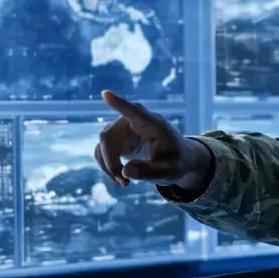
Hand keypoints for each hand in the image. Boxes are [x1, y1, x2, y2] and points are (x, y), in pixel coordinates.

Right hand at [95, 90, 212, 192]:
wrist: (176, 161)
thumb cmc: (176, 163)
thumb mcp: (169, 172)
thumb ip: (149, 172)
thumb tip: (125, 172)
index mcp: (153, 124)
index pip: (134, 111)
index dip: (119, 104)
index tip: (106, 94)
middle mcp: (135, 121)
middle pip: (109, 135)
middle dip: (111, 161)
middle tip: (123, 183)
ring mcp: (124, 129)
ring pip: (103, 144)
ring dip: (108, 166)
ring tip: (124, 184)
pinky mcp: (117, 138)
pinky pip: (102, 150)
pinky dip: (107, 166)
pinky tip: (120, 178)